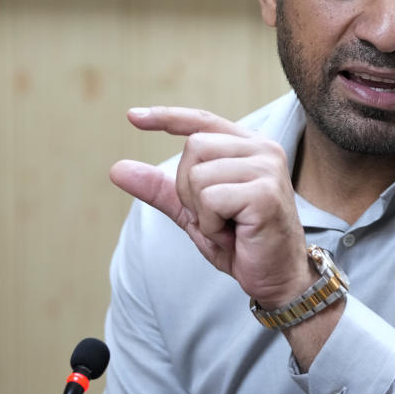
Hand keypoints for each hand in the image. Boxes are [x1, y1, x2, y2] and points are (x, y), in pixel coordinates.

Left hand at [110, 106, 312, 307]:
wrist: (277, 276)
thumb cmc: (242, 242)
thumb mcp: (195, 211)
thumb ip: (162, 189)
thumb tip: (117, 168)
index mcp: (249, 146)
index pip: (202, 121)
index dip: (167, 117)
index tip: (133, 117)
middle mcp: (262, 149)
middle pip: (193, 147)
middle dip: (189, 189)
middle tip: (217, 216)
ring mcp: (267, 168)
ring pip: (198, 175)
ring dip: (202, 211)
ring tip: (229, 226)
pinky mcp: (264, 192)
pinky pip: (210, 199)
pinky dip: (211, 224)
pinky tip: (235, 233)